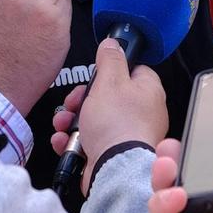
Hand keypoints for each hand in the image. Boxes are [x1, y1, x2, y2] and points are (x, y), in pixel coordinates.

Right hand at [59, 39, 165, 190]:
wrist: (115, 168)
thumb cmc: (117, 124)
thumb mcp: (109, 81)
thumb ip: (110, 58)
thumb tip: (112, 44)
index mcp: (148, 91)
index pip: (131, 70)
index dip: (108, 71)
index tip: (94, 75)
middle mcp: (142, 114)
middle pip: (107, 96)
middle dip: (82, 99)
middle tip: (74, 102)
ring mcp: (127, 135)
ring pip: (94, 119)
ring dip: (73, 120)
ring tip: (64, 124)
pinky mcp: (113, 153)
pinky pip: (90, 140)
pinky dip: (74, 140)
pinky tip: (65, 140)